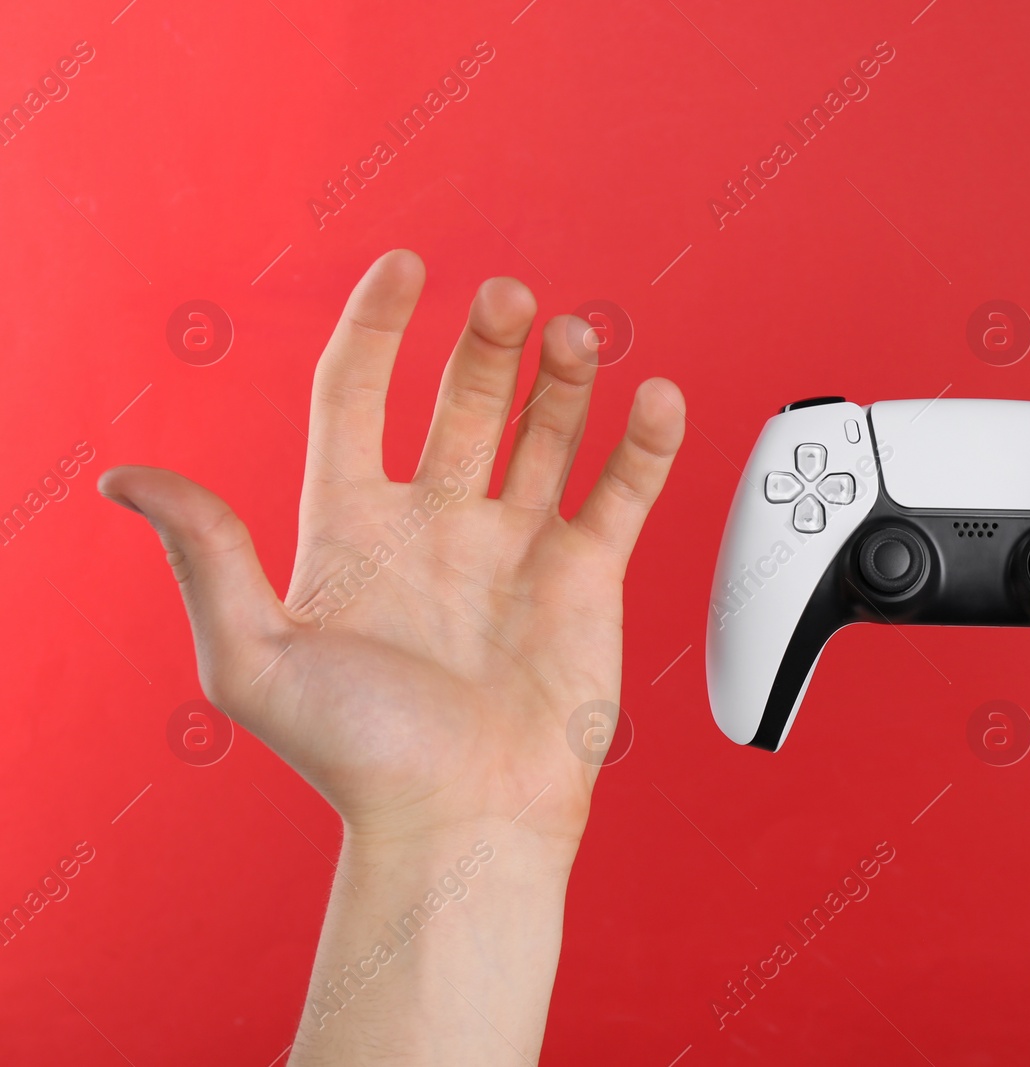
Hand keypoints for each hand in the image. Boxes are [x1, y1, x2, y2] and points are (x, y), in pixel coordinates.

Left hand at [99, 249, 684, 852]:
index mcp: (354, 530)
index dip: (377, 326)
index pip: (357, 398)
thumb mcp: (252, 658)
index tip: (406, 267)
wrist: (465, 825)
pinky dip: (645, 444)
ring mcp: (518, 546)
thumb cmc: (358, 759)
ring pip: (546, 431)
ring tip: (575, 333)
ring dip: (565, 376)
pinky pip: (622, 492)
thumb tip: (128, 479)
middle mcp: (438, 526)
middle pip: (463, 400)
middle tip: (509, 300)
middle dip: (487, 342)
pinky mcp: (588, 577)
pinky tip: (656, 399)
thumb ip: (207, 555)